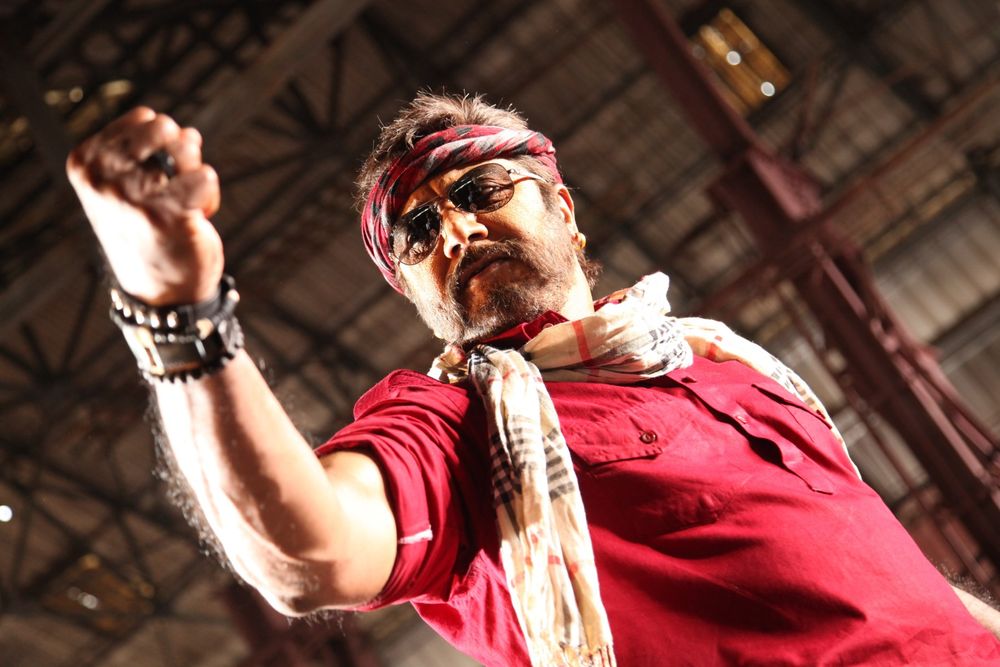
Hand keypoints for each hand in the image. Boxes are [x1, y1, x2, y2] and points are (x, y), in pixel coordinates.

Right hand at [67, 107, 222, 305]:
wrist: (159, 290)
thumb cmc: (148, 229)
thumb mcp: (124, 182)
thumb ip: (142, 148)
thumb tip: (183, 131)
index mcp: (86, 162)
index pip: (143, 117)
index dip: (161, 144)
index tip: (154, 177)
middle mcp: (104, 177)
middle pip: (165, 126)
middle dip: (183, 150)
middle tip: (177, 185)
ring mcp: (133, 195)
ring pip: (186, 146)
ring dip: (196, 172)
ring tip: (184, 202)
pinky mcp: (167, 213)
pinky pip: (206, 176)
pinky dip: (211, 195)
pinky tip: (197, 216)